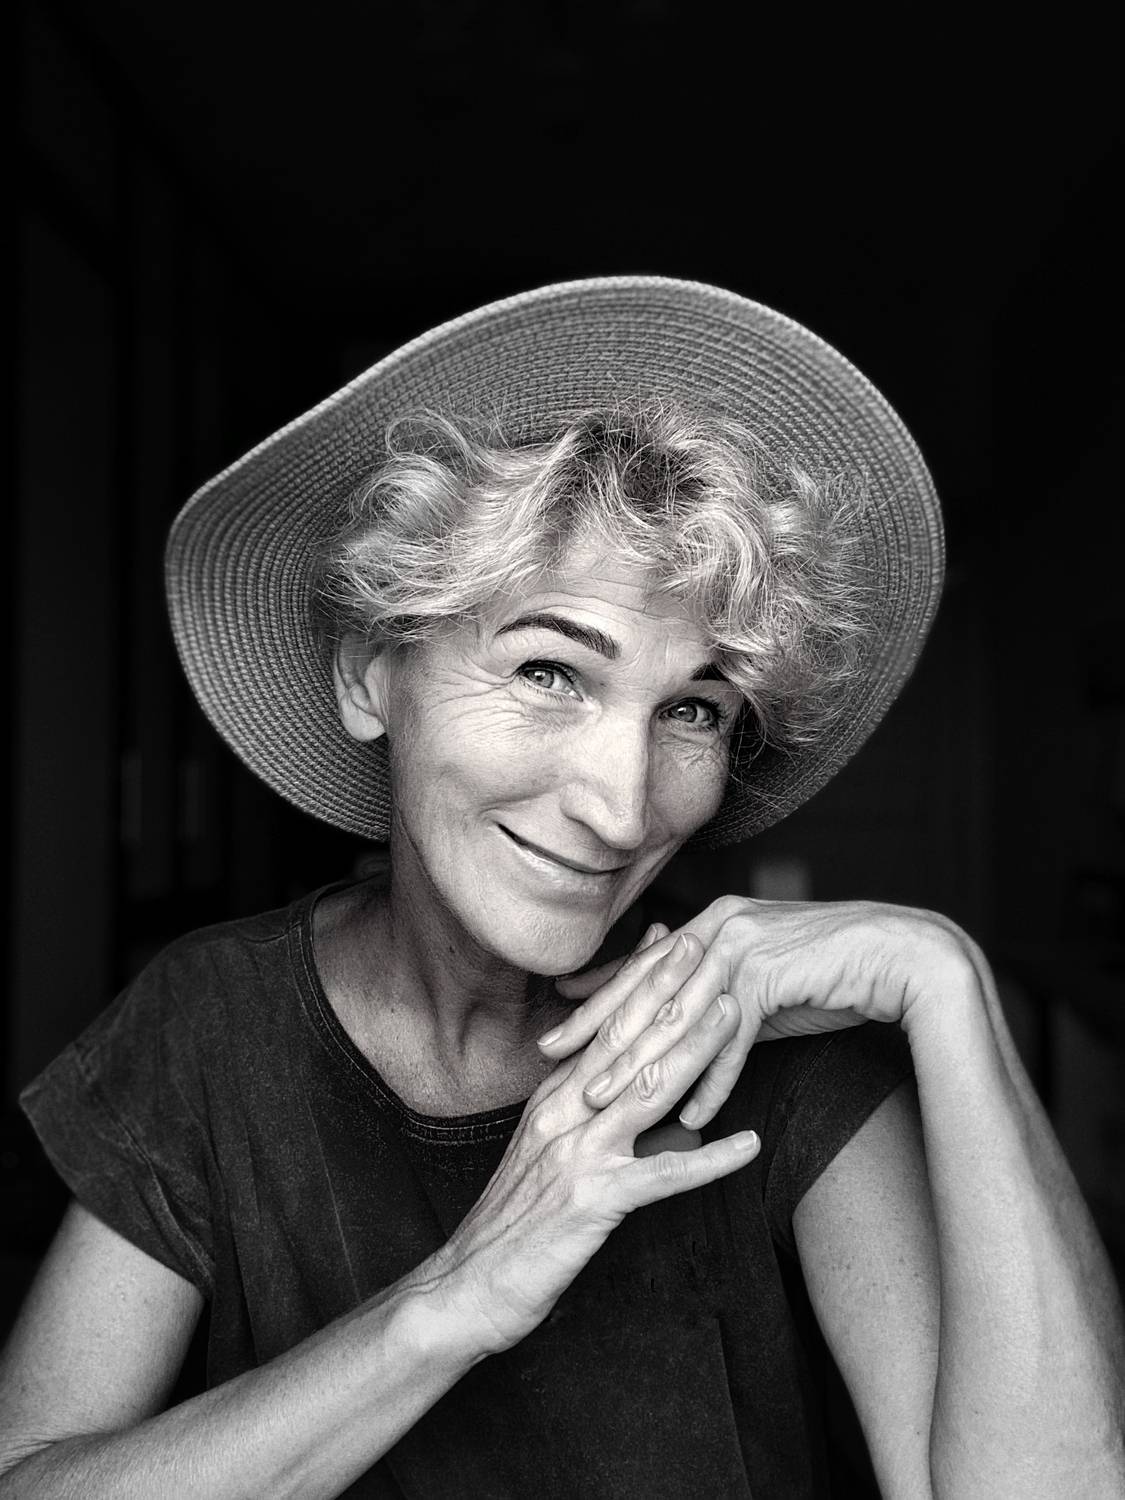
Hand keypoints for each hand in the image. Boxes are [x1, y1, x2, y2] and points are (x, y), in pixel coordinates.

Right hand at [437, 930, 759, 1355]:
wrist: (468, 1287)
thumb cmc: (512, 1226)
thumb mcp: (545, 1156)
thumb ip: (582, 1116)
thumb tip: (628, 1086)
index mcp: (553, 1100)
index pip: (604, 1027)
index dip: (640, 981)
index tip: (671, 941)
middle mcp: (564, 1114)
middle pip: (627, 1041)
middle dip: (671, 991)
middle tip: (708, 947)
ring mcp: (579, 1154)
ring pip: (647, 1088)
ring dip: (696, 1048)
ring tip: (735, 1012)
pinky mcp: (595, 1200)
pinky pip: (663, 1174)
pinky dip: (711, 1159)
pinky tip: (748, 1144)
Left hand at [543, 896, 970, 1129]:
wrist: (894, 956)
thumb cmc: (823, 973)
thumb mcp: (754, 982)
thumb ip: (708, 1000)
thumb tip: (667, 1033)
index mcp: (707, 924)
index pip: (636, 971)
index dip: (592, 1006)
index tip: (551, 1037)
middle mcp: (717, 928)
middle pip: (644, 991)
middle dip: (597, 1035)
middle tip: (553, 1071)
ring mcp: (742, 947)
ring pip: (679, 1016)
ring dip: (643, 1065)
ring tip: (609, 1106)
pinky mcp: (770, 974)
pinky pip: (732, 1038)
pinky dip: (713, 1080)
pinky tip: (694, 1117)